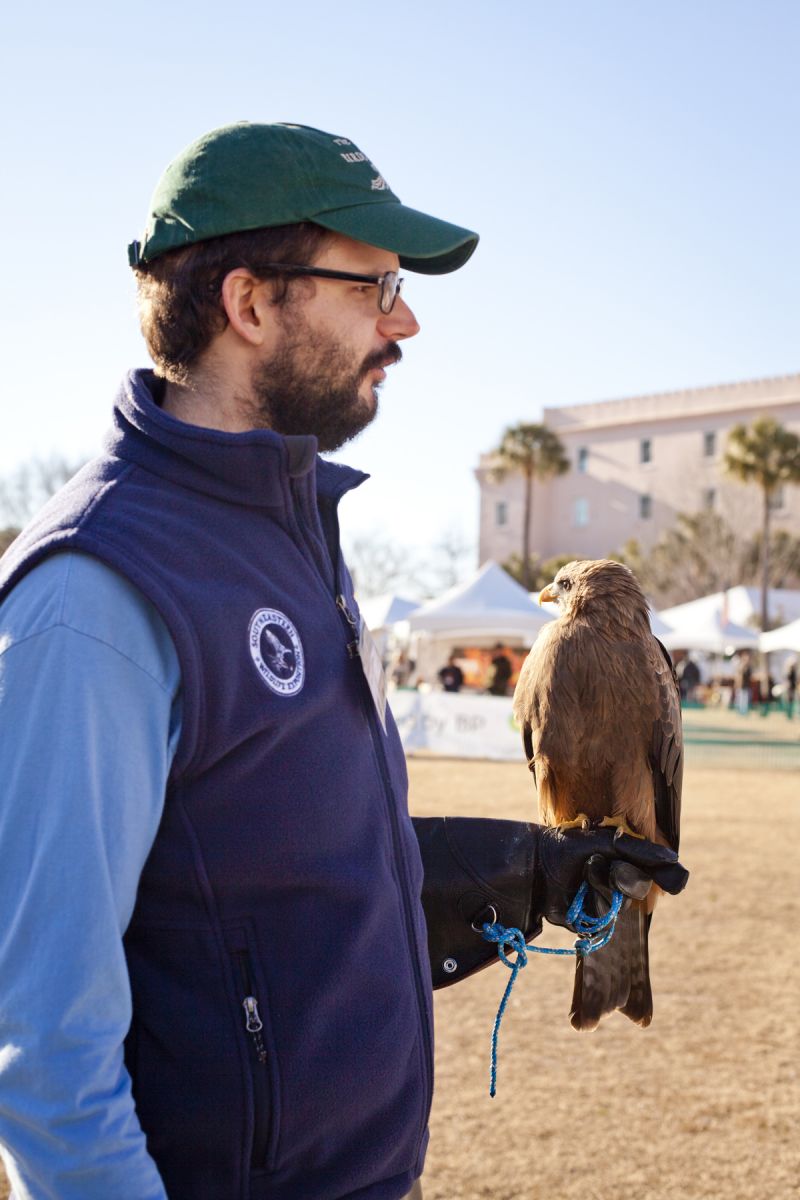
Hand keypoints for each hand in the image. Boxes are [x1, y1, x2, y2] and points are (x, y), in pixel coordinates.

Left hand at [534, 825, 687, 929]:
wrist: (536, 864)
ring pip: (620, 906)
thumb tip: (675, 858)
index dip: (656, 874)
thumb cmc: (569, 846)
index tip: (647, 869)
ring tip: (582, 874)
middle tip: (595, 863)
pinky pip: (602, 923)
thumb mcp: (607, 842)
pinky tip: (576, 897)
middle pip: (638, 891)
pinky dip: (589, 907)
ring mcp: (605, 904)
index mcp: (627, 864)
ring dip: (600, 887)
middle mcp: (619, 886)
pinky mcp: (590, 923)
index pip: (654, 875)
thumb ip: (642, 850)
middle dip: (619, 876)